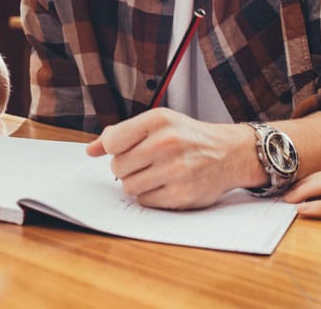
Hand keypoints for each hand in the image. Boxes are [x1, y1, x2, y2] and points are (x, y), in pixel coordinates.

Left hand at [85, 109, 252, 208]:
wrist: (230, 153)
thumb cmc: (188, 137)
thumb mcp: (158, 124)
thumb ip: (122, 134)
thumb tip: (90, 150)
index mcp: (158, 120)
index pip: (113, 141)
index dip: (114, 149)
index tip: (126, 149)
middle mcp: (167, 142)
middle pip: (118, 167)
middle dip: (126, 168)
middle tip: (145, 163)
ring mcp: (176, 170)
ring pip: (129, 187)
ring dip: (137, 183)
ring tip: (156, 174)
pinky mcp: (182, 194)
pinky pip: (145, 201)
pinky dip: (151, 196)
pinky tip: (166, 184)